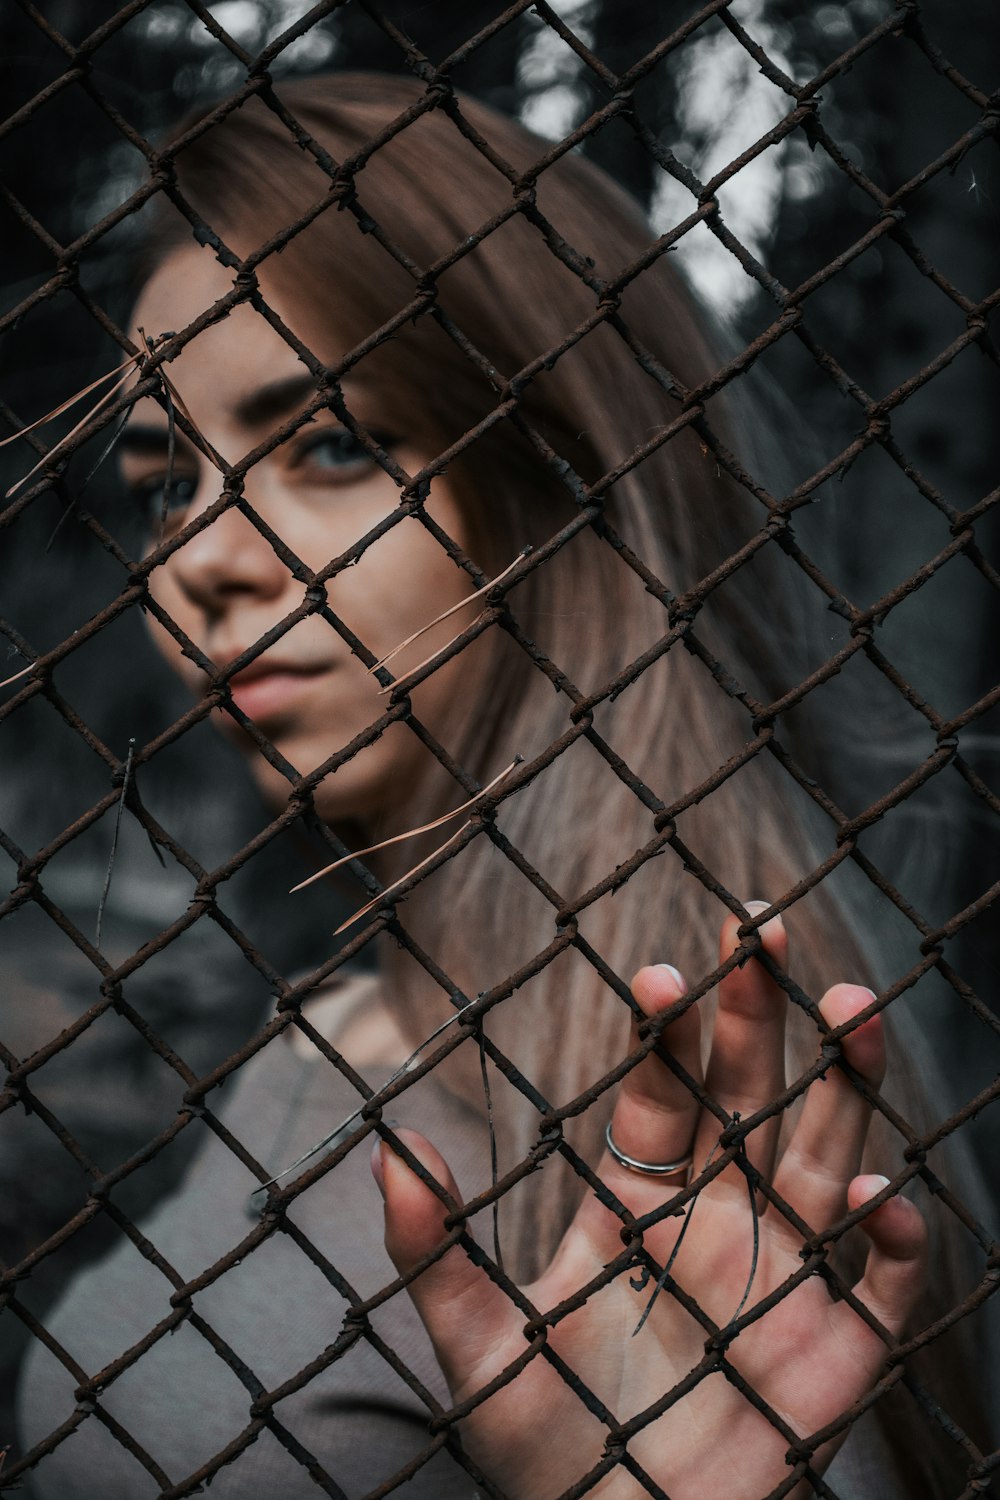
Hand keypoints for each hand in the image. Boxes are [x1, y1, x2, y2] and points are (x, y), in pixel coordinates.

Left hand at [373, 908, 925, 1499]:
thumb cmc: (546, 1445)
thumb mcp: (476, 1349)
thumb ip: (433, 1252)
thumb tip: (387, 1147)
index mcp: (637, 1202)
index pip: (659, 1094)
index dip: (664, 1033)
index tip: (660, 970)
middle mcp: (716, 1217)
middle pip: (747, 1094)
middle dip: (756, 1012)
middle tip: (760, 924)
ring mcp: (780, 1275)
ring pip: (825, 1156)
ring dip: (844, 1087)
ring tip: (850, 1010)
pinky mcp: (835, 1350)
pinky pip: (880, 1284)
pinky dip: (892, 1239)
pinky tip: (878, 1196)